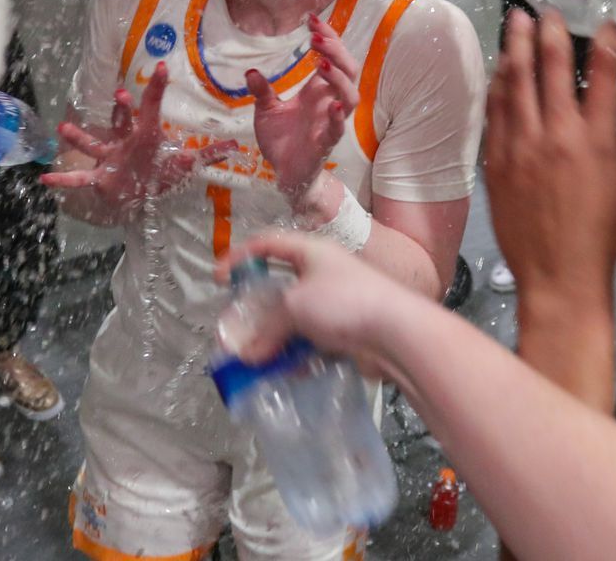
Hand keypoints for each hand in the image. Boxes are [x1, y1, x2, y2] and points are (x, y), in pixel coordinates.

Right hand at [40, 62, 237, 213]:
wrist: (138, 196)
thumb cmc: (158, 175)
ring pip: (94, 144)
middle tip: (120, 95)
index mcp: (145, 135)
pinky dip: (64, 179)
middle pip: (122, 121)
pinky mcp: (100, 178)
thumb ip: (207, 155)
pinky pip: (80, 177)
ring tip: (64, 128)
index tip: (161, 67)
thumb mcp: (184, 165)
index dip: (157, 88)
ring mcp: (110, 158)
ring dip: (81, 137)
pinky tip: (46, 179)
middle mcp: (125, 141)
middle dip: (121, 110)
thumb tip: (236, 148)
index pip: (152, 107)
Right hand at [216, 232, 417, 379]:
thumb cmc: (343, 303)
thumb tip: (247, 354)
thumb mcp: (294, 306)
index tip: (219, 278)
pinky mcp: (346, 333)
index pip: (269, 244)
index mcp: (312, 252)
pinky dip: (296, 355)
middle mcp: (324, 274)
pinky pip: (311, 342)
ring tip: (254, 357)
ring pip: (294, 319)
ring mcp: (336, 304)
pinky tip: (282, 370)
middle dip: (256, 309)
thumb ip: (265, 327)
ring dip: (274, 338)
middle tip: (236, 326)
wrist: (396, 334)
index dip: (240, 256)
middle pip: (280, 287)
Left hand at [246, 14, 359, 220]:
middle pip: (347, 70)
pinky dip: (337, 116)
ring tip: (319, 62)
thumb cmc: (281, 140)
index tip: (312, 19)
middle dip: (335, 51)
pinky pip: (337, 129)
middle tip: (315, 37)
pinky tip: (333, 103)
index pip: (331, 58)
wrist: (284, 174)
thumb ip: (262, 92)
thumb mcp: (266, 111)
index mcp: (316, 91)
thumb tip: (250, 71)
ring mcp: (329, 122)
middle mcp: (328, 102)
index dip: (327, 38)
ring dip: (337, 77)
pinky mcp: (325, 143)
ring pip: (350, 96)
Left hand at [483, 12, 615, 312]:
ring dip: (516, 48)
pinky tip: (501, 70)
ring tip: (516, 24)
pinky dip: (498, 85)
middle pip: (550, 67)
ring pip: (515, 82)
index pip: (603, 74)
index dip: (606, 42)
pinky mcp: (496, 161)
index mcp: (597, 139)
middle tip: (546, 11)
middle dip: (550, 31)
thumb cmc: (602, 231)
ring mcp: (521, 146)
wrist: (559, 275)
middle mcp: (557, 135)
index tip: (606, 24)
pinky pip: (495, 112)